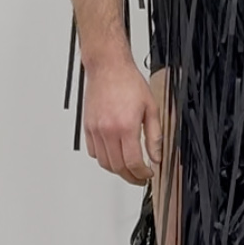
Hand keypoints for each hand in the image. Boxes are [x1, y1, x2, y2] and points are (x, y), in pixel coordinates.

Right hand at [83, 54, 162, 184]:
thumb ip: (154, 136)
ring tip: (128, 168)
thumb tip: (156, 156)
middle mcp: (108, 130)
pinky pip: (93, 152)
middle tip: (140, 177)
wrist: (108, 67)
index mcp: (125, 126)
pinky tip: (113, 155)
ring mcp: (95, 129)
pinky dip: (103, 158)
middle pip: (117, 167)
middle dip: (131, 176)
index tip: (148, 174)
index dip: (142, 174)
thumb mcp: (151, 108)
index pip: (133, 162)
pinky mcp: (87, 127)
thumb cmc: (128, 82)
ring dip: (117, 170)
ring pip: (104, 162)